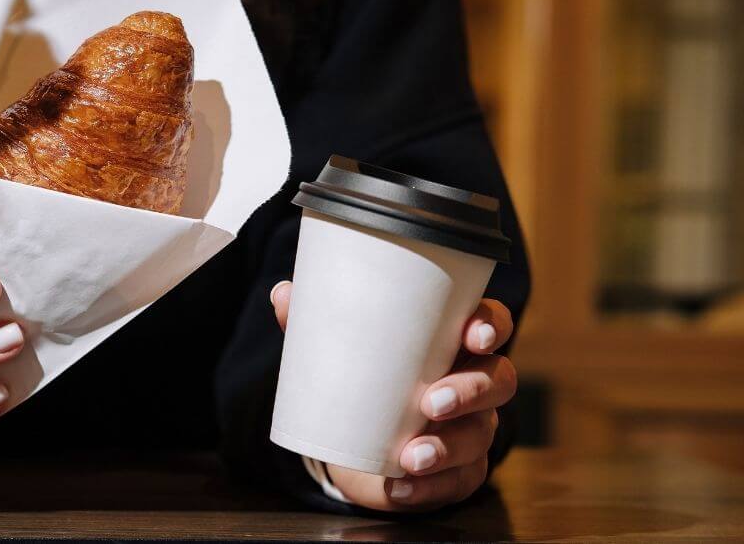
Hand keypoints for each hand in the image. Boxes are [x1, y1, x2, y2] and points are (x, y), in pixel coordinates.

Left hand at [270, 281, 516, 510]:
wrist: (359, 443)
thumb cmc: (365, 378)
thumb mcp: (341, 348)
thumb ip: (314, 320)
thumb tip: (281, 293)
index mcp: (452, 342)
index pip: (490, 324)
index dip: (490, 326)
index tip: (472, 335)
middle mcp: (474, 383)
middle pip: (500, 381)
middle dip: (470, 391)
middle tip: (429, 402)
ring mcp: (472, 429)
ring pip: (480, 436)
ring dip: (446, 447)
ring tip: (410, 457)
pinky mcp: (459, 472)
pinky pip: (456, 482)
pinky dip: (428, 488)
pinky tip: (402, 487)